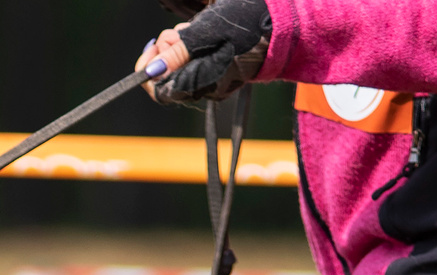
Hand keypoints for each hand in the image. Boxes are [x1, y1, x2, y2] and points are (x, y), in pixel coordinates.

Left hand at [139, 0, 271, 104]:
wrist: (288, 22)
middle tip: (182, 31)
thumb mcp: (209, 31)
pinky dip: (194, 44)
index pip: (159, 90)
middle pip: (168, 75)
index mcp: (202, 83)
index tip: (152, 46)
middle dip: (167, 50)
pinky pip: (196, 60)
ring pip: (180, 65)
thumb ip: (178, 52)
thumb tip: (152, 71)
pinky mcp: (222, 70)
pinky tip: (206, 31)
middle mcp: (206, 88)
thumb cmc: (250, 23)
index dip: (148, 69)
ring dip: (181, 43)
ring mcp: (215, 80)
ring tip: (199, 27)